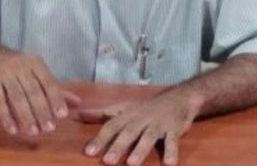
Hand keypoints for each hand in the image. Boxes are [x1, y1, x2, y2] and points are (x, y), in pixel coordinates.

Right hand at [0, 46, 80, 135]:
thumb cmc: (17, 67)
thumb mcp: (36, 72)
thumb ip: (55, 88)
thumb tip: (77, 103)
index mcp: (35, 63)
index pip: (48, 82)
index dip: (56, 99)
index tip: (62, 115)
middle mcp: (20, 66)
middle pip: (33, 91)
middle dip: (42, 111)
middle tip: (49, 129)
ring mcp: (4, 73)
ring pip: (17, 97)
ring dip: (26, 116)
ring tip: (33, 131)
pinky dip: (6, 117)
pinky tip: (13, 130)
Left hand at [78, 86, 198, 165]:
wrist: (179, 98)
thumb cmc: (147, 107)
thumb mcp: (124, 107)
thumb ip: (102, 113)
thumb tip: (78, 115)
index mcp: (127, 114)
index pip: (111, 126)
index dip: (100, 139)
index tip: (89, 152)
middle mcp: (141, 118)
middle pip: (128, 132)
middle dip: (118, 146)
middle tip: (108, 161)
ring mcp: (158, 124)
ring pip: (148, 137)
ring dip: (140, 150)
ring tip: (132, 163)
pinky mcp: (174, 129)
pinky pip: (172, 141)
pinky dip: (171, 151)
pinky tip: (169, 163)